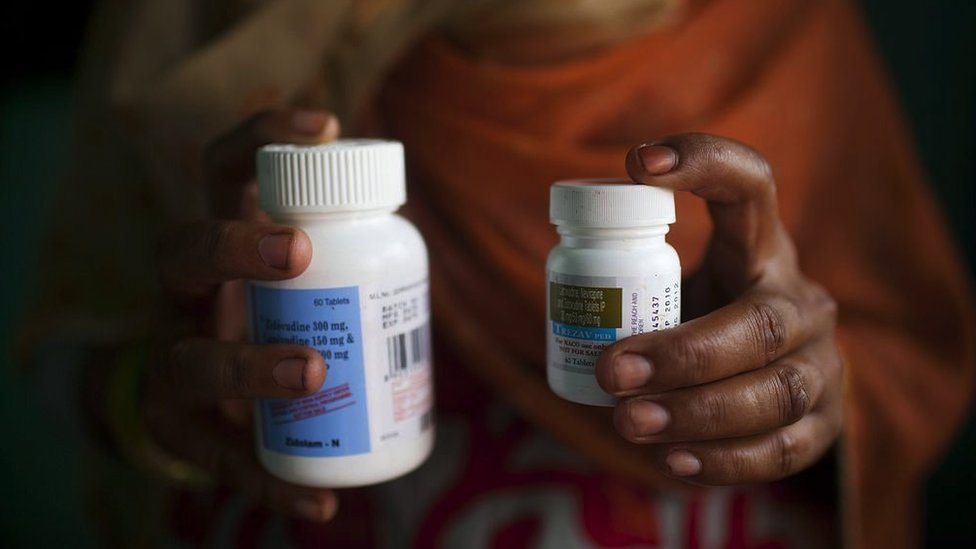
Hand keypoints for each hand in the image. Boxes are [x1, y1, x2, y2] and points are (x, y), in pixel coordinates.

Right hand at [144, 109, 341, 519]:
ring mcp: (175, 364)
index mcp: (221, 241)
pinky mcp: (184, 431)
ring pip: (186, 361)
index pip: (223, 171)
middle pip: (181, 252)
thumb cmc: (262, 314)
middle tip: (297, 253)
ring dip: (249, 366)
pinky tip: (321, 504)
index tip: (327, 124)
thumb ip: (331, 236)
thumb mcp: (286, 266)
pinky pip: (221, 459)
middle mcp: (187, 296)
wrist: (192, 395)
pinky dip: (272, 482)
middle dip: (234, 246)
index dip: (263, 139)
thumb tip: (402, 195)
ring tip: (312, 372)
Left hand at [595, 133, 841, 484]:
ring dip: (697, 414)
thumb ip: (631, 278)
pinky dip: (727, 461)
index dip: (704, 161)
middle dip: (683, 354)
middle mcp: (801, 300)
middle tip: (610, 373)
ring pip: (776, 392)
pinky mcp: (825, 422)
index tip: (637, 164)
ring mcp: (823, 363)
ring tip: (630, 424)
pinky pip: (785, 450)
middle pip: (762, 323)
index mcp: (760, 248)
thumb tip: (559, 296)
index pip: (751, 185)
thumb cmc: (701, 318)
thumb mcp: (673, 285)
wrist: (770, 375)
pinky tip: (674, 462)